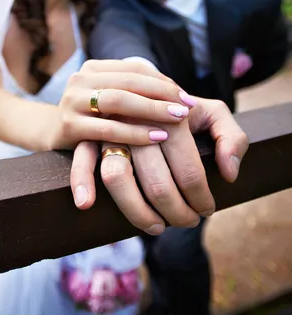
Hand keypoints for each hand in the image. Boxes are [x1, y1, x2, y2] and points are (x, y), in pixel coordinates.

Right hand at [51, 59, 190, 149]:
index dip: (163, 81)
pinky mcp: (68, 126)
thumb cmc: (92, 118)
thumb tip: (179, 94)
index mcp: (93, 68)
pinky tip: (157, 138)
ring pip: (118, 101)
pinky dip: (135, 133)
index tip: (187, 97)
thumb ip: (135, 91)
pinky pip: (108, 129)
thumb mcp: (109, 99)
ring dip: (151, 110)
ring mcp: (71, 101)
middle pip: (128, 82)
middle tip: (186, 108)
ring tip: (177, 120)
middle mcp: (80, 79)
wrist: (49, 135)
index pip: (135, 68)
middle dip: (162, 95)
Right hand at [70, 97, 247, 233]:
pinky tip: (86, 204)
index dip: (201, 197)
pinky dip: (81, 180)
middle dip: (176, 211)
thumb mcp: (212, 112)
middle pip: (157, 181)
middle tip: (189, 221)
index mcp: (171, 112)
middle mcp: (138, 117)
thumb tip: (228, 173)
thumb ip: (232, 136)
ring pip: (118, 177)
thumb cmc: (179, 107)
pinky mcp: (88, 133)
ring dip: (137, 211)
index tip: (207, 208)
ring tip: (158, 227)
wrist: (140, 88)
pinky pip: (81, 159)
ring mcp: (110, 125)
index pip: (189, 169)